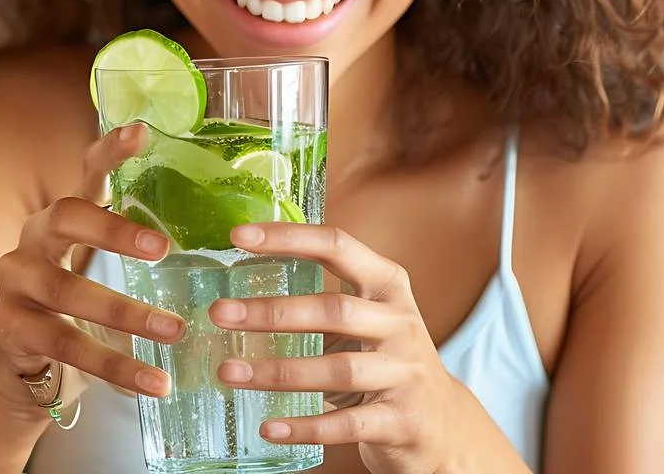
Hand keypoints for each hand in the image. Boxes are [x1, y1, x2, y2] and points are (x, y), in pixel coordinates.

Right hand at [0, 123, 186, 421]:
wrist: (17, 368)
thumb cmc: (75, 307)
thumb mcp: (101, 268)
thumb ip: (140, 247)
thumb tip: (228, 238)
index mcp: (65, 216)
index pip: (86, 172)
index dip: (111, 150)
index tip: (143, 132)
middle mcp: (33, 239)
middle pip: (66, 217)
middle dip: (115, 231)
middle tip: (165, 248)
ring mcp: (16, 283)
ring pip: (66, 290)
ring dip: (125, 312)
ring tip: (175, 329)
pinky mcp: (10, 328)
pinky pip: (65, 345)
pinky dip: (114, 365)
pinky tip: (154, 381)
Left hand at [208, 223, 472, 473]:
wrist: (444, 425)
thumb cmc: (388, 361)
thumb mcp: (369, 318)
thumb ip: (322, 300)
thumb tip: (240, 292)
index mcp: (387, 286)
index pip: (337, 246)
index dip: (288, 237)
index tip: (238, 236)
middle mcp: (400, 323)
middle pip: (333, 310)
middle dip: (271, 312)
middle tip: (219, 314)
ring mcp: (404, 373)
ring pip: (336, 368)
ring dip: (277, 371)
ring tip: (229, 373)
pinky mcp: (402, 420)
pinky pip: (347, 424)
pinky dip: (305, 426)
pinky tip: (269, 427)